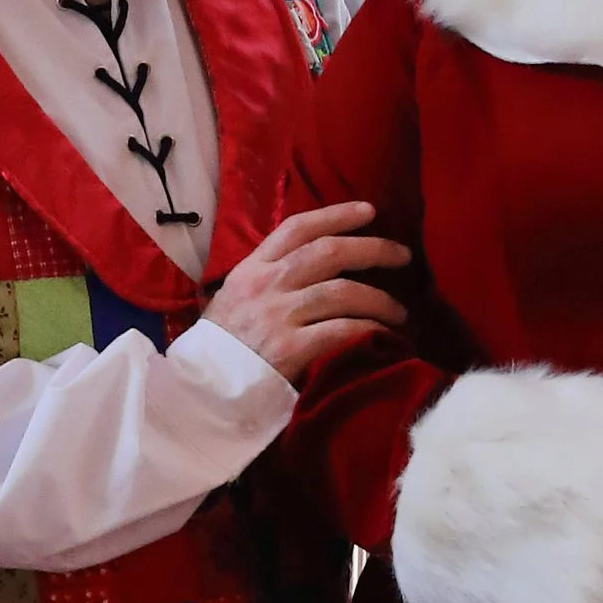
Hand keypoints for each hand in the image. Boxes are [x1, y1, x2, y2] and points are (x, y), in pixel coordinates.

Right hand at [204, 202, 408, 383]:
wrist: (200, 392)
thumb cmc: (219, 349)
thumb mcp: (232, 299)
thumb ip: (264, 280)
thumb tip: (306, 266)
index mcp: (251, 269)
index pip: (297, 228)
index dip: (336, 215)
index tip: (369, 211)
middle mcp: (266, 285)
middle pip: (329, 252)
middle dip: (373, 249)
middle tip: (402, 256)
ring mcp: (278, 316)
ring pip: (343, 291)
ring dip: (380, 298)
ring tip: (400, 311)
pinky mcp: (290, 349)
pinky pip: (342, 330)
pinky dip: (369, 328)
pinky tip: (384, 334)